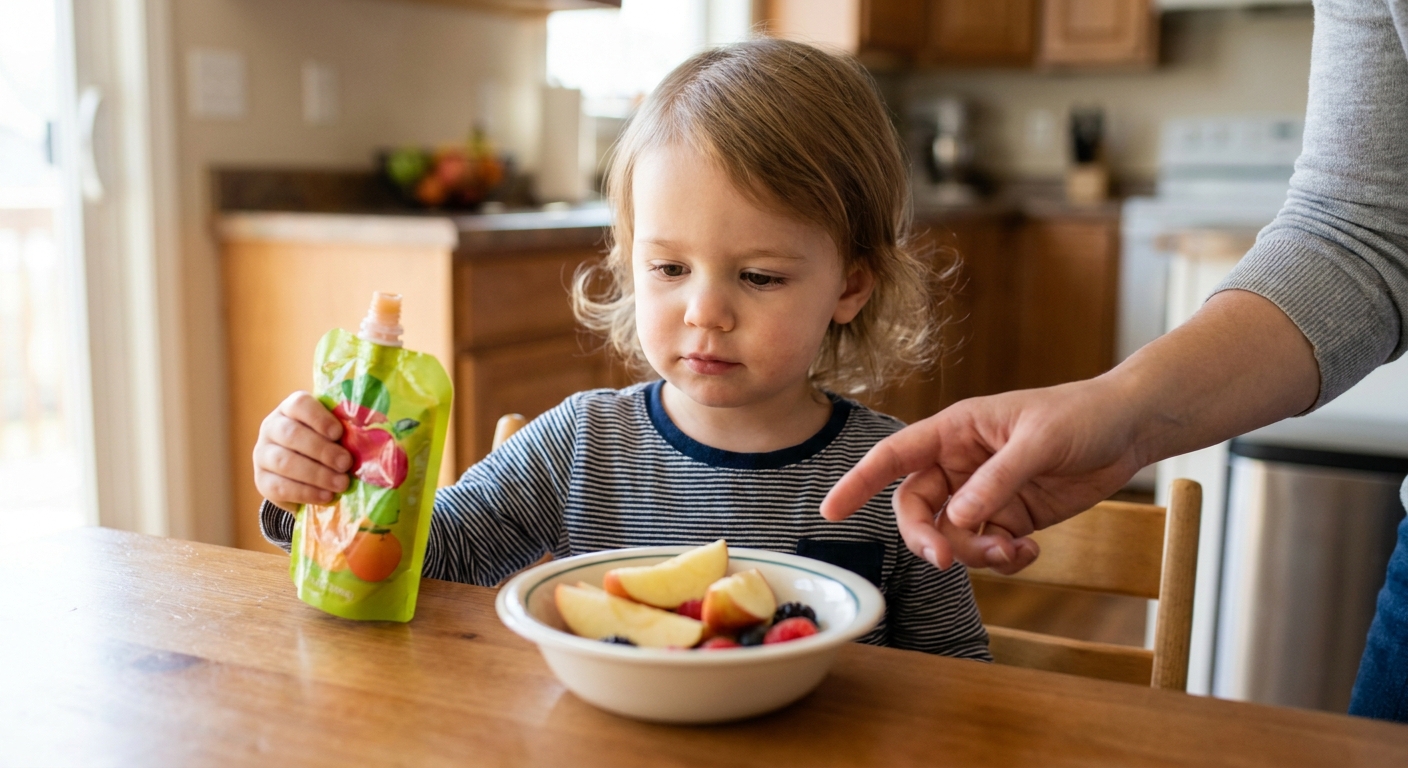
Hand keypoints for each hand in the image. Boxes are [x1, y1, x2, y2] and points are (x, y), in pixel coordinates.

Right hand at [253, 392, 353, 508]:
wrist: (302, 477)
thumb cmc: (325, 447)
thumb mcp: (333, 435)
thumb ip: (345, 432)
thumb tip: (369, 440)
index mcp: (290, 409)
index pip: (299, 404)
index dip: (318, 418)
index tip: (338, 433)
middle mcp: (271, 427)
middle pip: (291, 434)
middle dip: (322, 450)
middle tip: (346, 463)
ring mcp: (263, 454)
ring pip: (285, 462)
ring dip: (317, 474)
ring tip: (341, 483)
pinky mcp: (262, 480)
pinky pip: (280, 487)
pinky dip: (306, 493)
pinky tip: (326, 497)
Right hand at [821, 377, 1144, 573]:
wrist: (1129, 428)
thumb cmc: (1080, 415)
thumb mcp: (1038, 441)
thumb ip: (996, 480)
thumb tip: (957, 518)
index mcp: (956, 430)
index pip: (894, 456)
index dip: (858, 481)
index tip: (831, 511)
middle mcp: (961, 463)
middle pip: (917, 509)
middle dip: (926, 538)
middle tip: (943, 560)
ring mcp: (985, 493)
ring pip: (952, 536)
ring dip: (973, 554)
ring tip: (1013, 553)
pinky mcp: (1011, 518)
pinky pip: (987, 549)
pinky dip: (1002, 561)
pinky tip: (1030, 554)